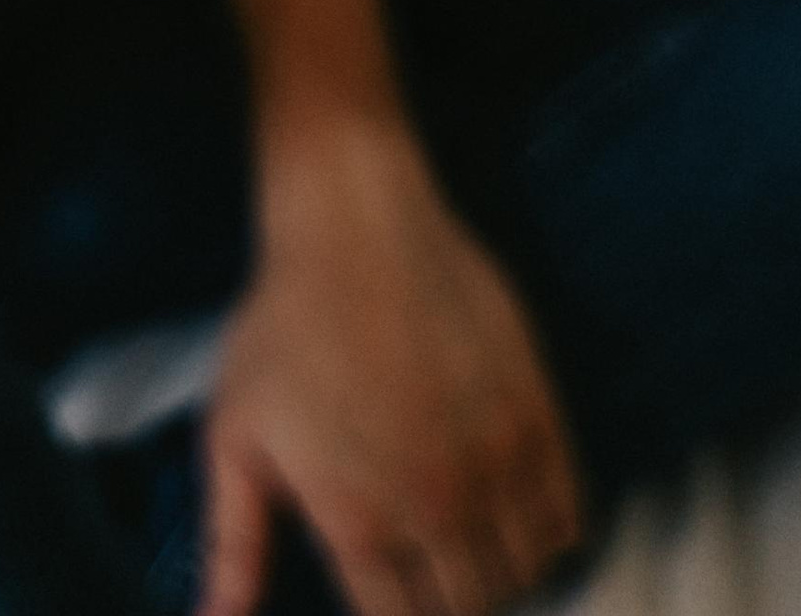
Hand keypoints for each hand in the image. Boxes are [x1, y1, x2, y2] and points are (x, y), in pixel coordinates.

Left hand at [201, 118, 582, 615]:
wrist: (353, 223)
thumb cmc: (282, 325)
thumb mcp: (233, 436)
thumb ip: (233, 547)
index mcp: (359, 522)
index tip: (388, 591)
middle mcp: (436, 504)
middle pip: (469, 609)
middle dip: (446, 602)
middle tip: (424, 569)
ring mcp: (496, 459)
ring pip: (522, 574)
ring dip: (497, 576)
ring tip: (467, 549)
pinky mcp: (538, 414)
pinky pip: (567, 517)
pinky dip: (548, 536)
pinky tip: (512, 517)